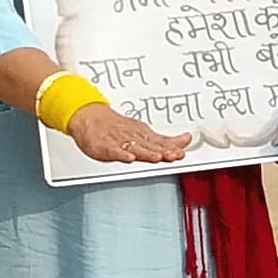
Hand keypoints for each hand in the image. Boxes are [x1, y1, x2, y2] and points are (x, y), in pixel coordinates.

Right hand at [66, 105, 189, 165]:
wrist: (91, 119)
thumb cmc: (118, 128)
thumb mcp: (145, 133)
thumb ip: (166, 141)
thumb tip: (186, 141)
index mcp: (144, 135)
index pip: (161, 143)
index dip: (172, 148)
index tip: (182, 152)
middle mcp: (134, 138)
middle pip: (151, 146)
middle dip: (164, 151)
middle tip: (175, 155)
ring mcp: (120, 142)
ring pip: (135, 148)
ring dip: (147, 153)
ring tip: (157, 157)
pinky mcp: (106, 147)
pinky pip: (114, 151)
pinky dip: (121, 154)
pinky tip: (128, 158)